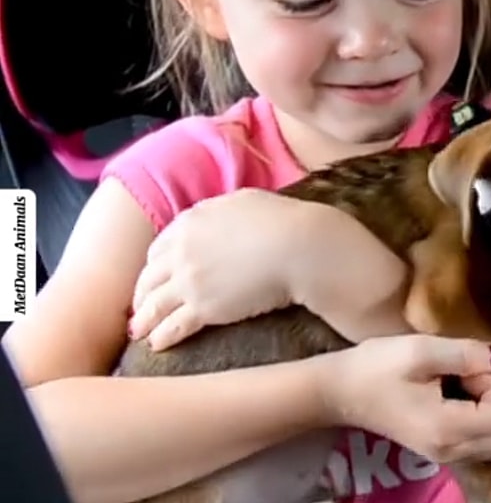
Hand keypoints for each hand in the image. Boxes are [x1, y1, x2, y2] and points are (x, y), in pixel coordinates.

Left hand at [129, 189, 319, 349]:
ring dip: (143, 320)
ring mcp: (189, 280)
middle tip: (140, 307)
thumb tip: (219, 215)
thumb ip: (221, 210)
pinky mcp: (203, 308)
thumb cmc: (281, 220)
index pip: (159, 247)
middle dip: (142, 294)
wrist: (296, 245)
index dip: (155, 265)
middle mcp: (182, 250)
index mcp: (191, 221)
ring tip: (139, 333)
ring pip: (154, 304)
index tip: (156, 276)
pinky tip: (158, 345)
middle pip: (149, 277)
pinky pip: (173, 326)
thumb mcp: (243, 201)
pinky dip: (162, 337)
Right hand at [322, 335, 490, 462]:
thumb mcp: (420, 350)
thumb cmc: (376, 367)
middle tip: (463, 374)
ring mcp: (446, 455)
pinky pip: (480, 438)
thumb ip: (465, 354)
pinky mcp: (440, 450)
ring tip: (455, 382)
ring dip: (487, 406)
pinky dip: (477, 415)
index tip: (466, 367)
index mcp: (450, 428)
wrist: (339, 391)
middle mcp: (454, 451)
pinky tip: (450, 394)